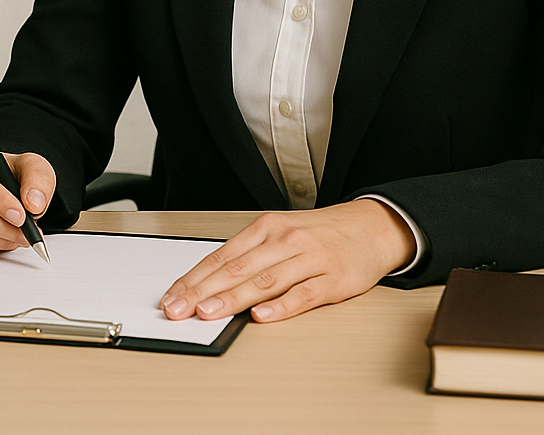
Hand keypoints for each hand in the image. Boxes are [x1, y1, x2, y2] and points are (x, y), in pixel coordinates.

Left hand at [156, 200, 414, 323]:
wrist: (371, 227)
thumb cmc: (318, 235)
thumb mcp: (279, 234)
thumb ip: (248, 256)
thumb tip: (208, 284)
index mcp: (265, 228)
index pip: (220, 257)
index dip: (193, 279)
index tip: (172, 298)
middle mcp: (284, 240)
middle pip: (236, 268)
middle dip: (203, 291)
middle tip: (179, 310)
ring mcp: (309, 259)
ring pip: (265, 280)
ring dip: (234, 298)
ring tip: (209, 312)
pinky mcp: (333, 279)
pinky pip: (303, 294)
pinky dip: (281, 306)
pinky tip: (261, 316)